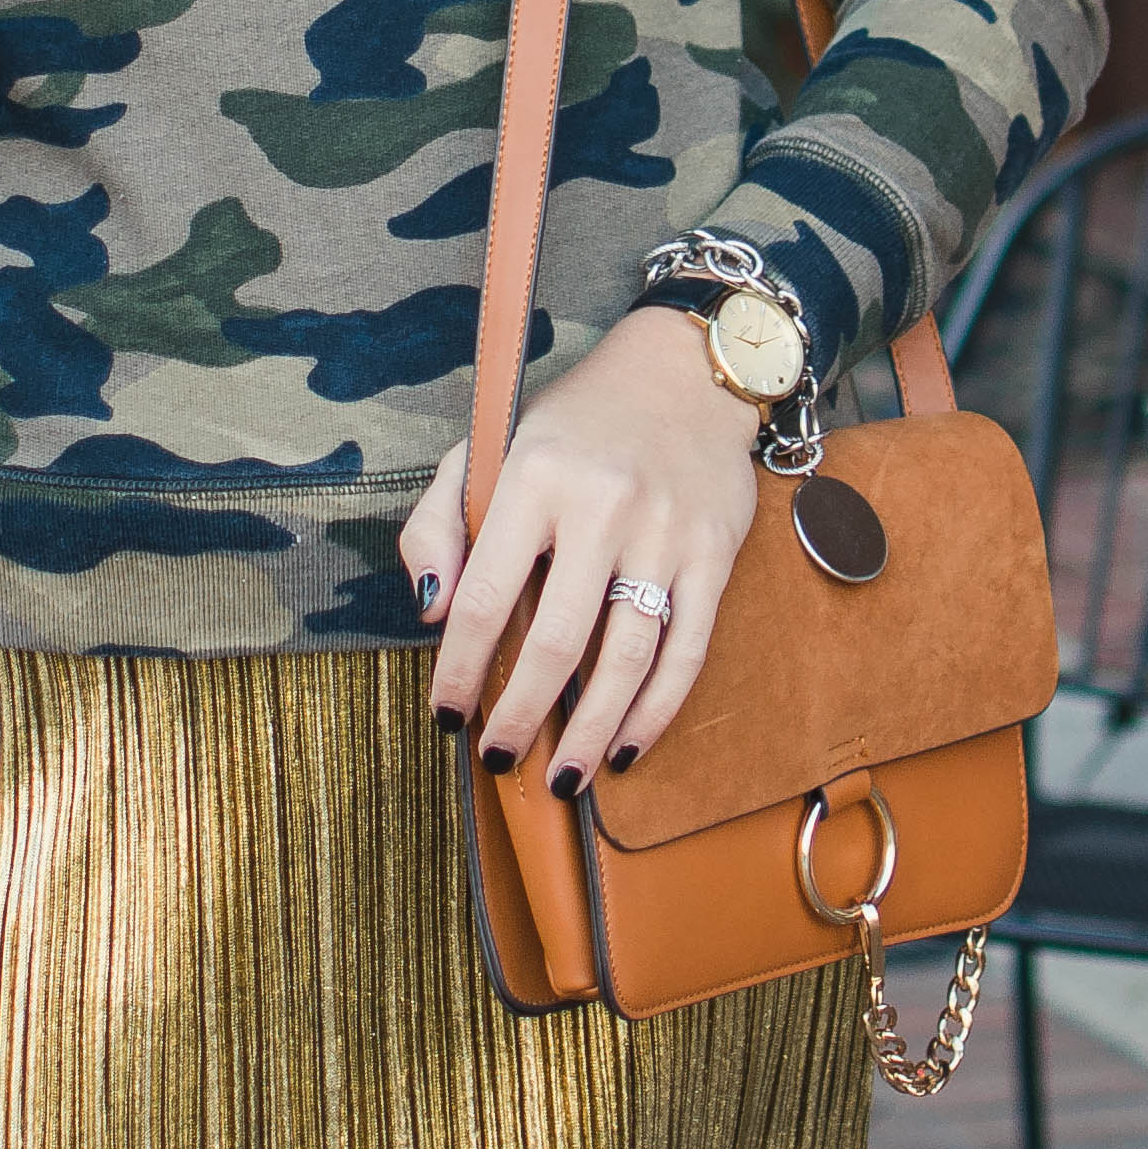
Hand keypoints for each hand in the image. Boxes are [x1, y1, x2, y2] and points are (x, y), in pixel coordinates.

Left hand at [405, 308, 759, 788]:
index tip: (447, 714)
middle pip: (556, 642)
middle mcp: (602, 508)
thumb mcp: (490, 447)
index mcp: (534, 479)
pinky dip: (656, 710)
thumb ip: (439, 523)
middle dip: (521, 715)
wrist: (686, 370)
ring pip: (626, 660)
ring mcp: (665, 535)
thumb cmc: (575, 421)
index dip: (460, 668)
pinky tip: (626, 745)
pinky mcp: (714, 555)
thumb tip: (433, 612)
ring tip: (563, 778)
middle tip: (498, 756)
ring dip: (590, 732)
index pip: (483, 596)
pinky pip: (686, 650)